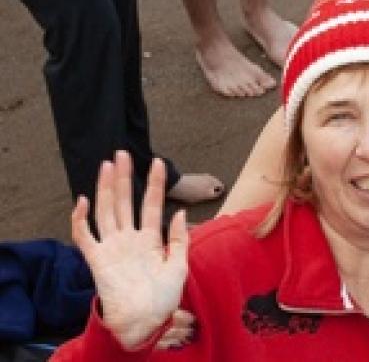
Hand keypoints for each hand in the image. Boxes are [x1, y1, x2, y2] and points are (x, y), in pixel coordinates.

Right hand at [71, 152, 188, 350]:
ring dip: (106, 188)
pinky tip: (84, 200)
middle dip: (124, 178)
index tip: (157, 162)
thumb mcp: (179, 265)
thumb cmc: (163, 298)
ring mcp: (112, 247)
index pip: (152, 205)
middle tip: (123, 154)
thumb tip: (181, 212)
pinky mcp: (97, 259)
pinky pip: (84, 236)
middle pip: (125, 202)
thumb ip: (179, 239)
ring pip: (107, 211)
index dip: (154, 184)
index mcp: (150, 240)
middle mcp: (129, 239)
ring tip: (108, 165)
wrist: (145, 321)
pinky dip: (80, 219)